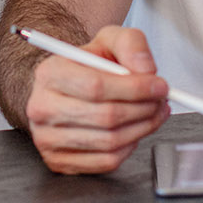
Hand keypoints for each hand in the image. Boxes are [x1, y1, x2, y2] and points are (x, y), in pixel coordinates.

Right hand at [24, 25, 168, 173]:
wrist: (66, 90)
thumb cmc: (87, 67)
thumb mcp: (108, 41)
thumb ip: (130, 44)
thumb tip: (146, 70)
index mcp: (50, 74)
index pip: (96, 86)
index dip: (135, 89)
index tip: (160, 86)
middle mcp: (42, 107)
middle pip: (105, 116)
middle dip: (144, 109)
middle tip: (160, 100)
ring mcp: (47, 139)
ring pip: (109, 141)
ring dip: (142, 128)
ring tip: (152, 113)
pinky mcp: (58, 161)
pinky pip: (106, 161)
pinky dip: (129, 147)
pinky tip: (134, 130)